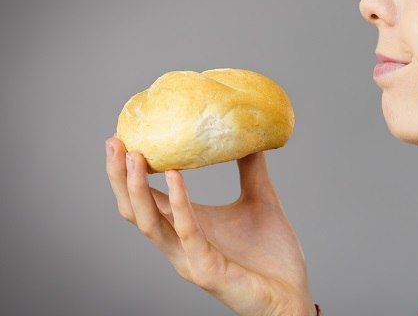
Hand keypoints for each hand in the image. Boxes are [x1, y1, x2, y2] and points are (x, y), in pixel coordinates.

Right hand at [105, 136, 315, 315]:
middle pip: (135, 210)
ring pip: (148, 223)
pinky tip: (175, 176)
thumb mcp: (261, 198)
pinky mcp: (207, 269)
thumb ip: (251, 169)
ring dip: (137, 189)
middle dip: (119, 178)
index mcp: (187, 227)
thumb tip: (247, 133)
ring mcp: (189, 258)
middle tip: (115, 142)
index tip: (121, 138)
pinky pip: (187, 233)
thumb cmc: (273, 254)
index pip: (146, 199)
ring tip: (134, 156)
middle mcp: (180, 244)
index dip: (128, 173)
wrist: (292, 294)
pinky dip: (179, 204)